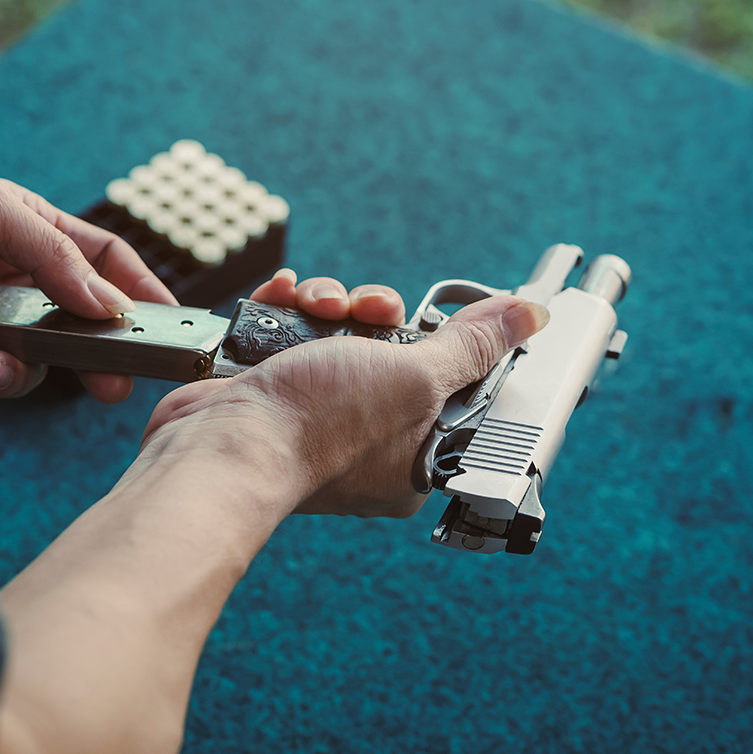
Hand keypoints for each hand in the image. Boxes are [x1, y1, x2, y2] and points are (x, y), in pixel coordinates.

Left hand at [0, 158, 177, 404]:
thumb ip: (50, 251)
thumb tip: (106, 301)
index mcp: (26, 232)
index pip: (99, 261)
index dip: (136, 290)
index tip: (169, 323)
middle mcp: (5, 281)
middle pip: (71, 328)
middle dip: (90, 360)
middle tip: (110, 387)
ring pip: (21, 367)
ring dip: (11, 374)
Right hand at [139, 270, 549, 517]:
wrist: (223, 445)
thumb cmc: (320, 429)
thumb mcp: (417, 378)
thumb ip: (472, 346)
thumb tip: (529, 317)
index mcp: (414, 456)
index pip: (448, 387)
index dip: (440, 344)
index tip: (429, 321)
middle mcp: (365, 440)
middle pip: (392, 351)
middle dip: (376, 315)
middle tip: (369, 313)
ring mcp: (314, 416)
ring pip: (341, 336)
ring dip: (330, 304)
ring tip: (313, 307)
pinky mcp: (272, 393)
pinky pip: (291, 335)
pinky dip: (286, 308)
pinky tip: (284, 297)